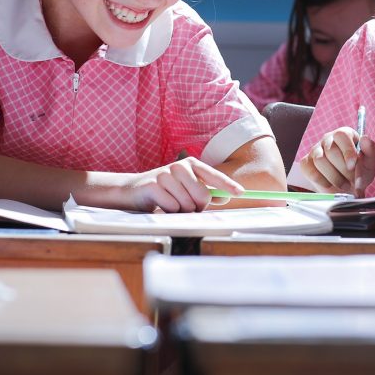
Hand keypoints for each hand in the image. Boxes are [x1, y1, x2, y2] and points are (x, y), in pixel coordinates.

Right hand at [127, 158, 243, 212]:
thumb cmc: (164, 191)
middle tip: (187, 206)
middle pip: (202, 195)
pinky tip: (160, 204)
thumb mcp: (185, 188)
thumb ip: (204, 192)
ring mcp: (165, 174)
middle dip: (198, 207)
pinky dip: (168, 211)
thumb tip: (224, 197)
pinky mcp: (153, 186)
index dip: (228, 185)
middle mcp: (179, 166)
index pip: (213, 175)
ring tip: (170, 204)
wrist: (132, 190)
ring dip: (181, 210)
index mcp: (190, 164)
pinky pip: (172, 207)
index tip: (241, 193)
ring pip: (187, 204)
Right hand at [299, 127, 374, 197]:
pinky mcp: (306, 163)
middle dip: (343, 169)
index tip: (353, 166)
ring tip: (344, 185)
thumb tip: (365, 138)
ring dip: (334, 177)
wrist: (345, 189)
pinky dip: (322, 181)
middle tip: (352, 181)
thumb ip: (370, 150)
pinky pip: (310, 170)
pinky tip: (330, 184)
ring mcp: (315, 150)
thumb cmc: (358, 173)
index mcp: (344, 134)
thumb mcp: (368, 164)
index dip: (347, 151)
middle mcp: (328, 139)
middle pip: (331, 150)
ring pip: (320, 160)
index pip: (342, 135)